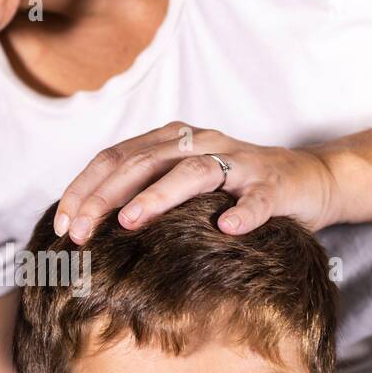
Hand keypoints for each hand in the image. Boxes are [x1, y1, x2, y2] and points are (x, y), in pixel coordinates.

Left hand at [53, 120, 339, 240]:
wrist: (309, 180)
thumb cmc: (235, 191)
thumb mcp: (184, 187)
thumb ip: (144, 195)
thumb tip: (87, 229)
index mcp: (174, 141)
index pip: (116, 156)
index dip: (85, 187)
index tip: (62, 223)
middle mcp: (202, 143)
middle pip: (143, 161)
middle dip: (105, 196)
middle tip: (80, 231)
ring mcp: (240, 163)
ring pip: (192, 172)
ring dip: (158, 196)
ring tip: (130, 222)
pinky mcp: (275, 185)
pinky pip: (257, 199)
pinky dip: (243, 213)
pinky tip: (225, 229)